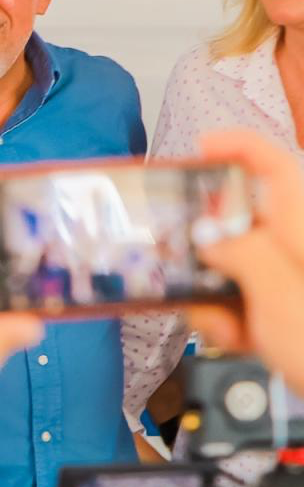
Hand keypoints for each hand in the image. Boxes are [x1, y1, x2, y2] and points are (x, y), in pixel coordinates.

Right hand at [186, 128, 303, 381]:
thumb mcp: (281, 299)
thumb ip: (241, 254)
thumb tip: (211, 236)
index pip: (275, 165)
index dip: (237, 146)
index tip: (201, 148)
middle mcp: (302, 247)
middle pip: (245, 220)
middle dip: (209, 249)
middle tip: (194, 276)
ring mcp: (297, 279)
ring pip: (240, 266)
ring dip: (218, 294)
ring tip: (226, 326)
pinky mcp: (291, 307)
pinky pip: (251, 298)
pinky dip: (234, 318)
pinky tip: (241, 340)